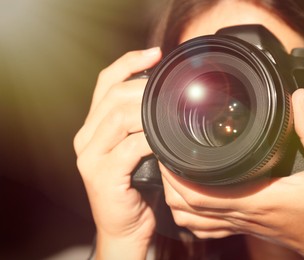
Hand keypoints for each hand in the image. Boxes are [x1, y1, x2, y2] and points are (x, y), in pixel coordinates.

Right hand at [74, 47, 161, 258]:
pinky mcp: (102, 175)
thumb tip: (167, 99)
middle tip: (172, 91)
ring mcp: (90, 156)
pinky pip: (131, 148)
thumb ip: (142, 125)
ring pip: (120, 117)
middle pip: (114, 96)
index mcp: (93, 126)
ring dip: (149, 112)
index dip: (129, 63)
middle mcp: (86, 137)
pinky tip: (166, 142)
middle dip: (145, 88)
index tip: (156, 54)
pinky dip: (152, 141)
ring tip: (171, 113)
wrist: (125, 226)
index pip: (106, 83)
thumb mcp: (137, 149)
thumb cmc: (137, 186)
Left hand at [161, 88, 303, 258]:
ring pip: (191, 220)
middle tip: (165, 155)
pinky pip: (207, 227)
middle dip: (167, 182)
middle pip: (185, 207)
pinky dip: (191, 214)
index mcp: (254, 199)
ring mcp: (240, 223)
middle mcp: (240, 214)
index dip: (174, 175)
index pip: (197, 194)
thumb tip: (299, 100)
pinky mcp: (245, 225)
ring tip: (173, 172)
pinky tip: (191, 198)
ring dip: (176, 199)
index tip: (167, 151)